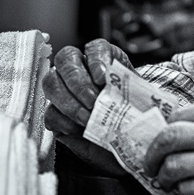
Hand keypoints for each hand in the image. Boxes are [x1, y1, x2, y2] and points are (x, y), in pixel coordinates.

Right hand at [42, 39, 131, 173]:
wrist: (129, 146)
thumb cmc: (136, 121)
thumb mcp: (144, 105)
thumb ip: (137, 96)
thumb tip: (128, 96)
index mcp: (106, 63)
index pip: (96, 48)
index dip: (97, 59)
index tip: (103, 78)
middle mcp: (82, 71)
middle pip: (66, 59)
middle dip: (78, 82)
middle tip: (92, 102)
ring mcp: (65, 91)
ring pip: (51, 83)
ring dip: (69, 102)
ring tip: (87, 119)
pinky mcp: (56, 115)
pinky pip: (50, 112)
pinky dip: (64, 122)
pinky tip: (80, 130)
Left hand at [142, 94, 193, 194]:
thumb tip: (170, 126)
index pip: (178, 115)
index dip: (163, 132)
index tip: (160, 144)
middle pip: (169, 138)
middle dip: (153, 155)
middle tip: (151, 165)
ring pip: (173, 166)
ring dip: (165, 177)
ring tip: (169, 181)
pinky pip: (187, 189)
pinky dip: (182, 193)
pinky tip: (189, 191)